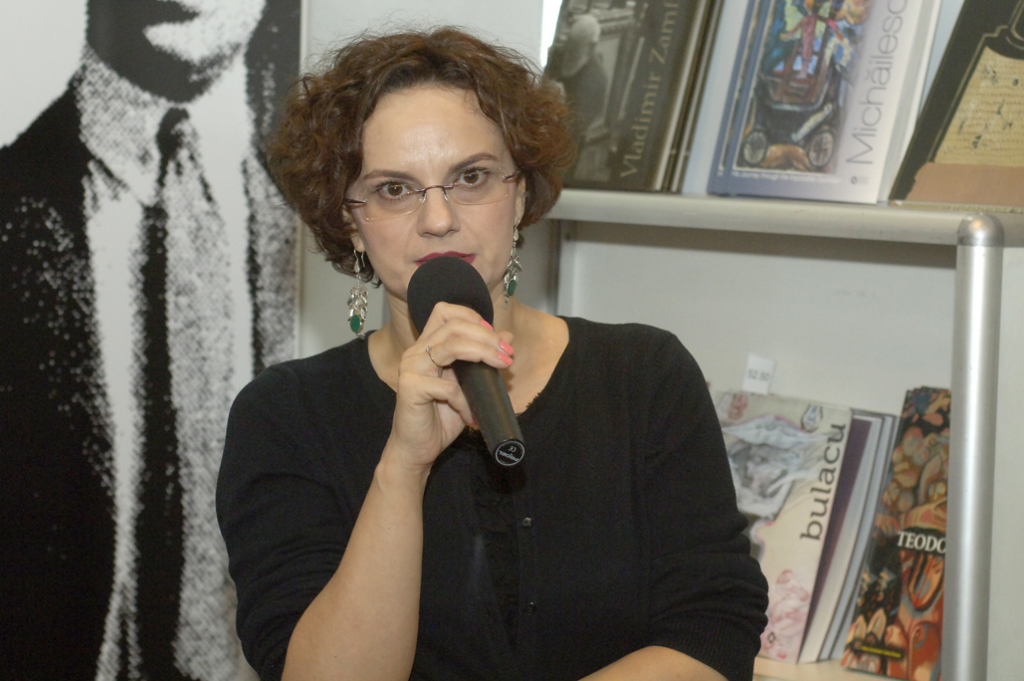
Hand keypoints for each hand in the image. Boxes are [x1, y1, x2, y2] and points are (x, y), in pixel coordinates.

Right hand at [383, 302, 513, 477]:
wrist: (418, 449)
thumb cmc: (441, 417)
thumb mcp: (469, 385)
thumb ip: (483, 360)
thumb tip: (507, 337)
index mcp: (427, 346)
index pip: (445, 312)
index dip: (472, 317)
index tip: (495, 336)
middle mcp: (415, 352)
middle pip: (453, 325)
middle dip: (487, 336)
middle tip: (507, 354)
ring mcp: (411, 368)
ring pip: (451, 347)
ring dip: (482, 354)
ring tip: (501, 367)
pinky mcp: (410, 388)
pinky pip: (448, 388)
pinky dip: (466, 402)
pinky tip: (472, 416)